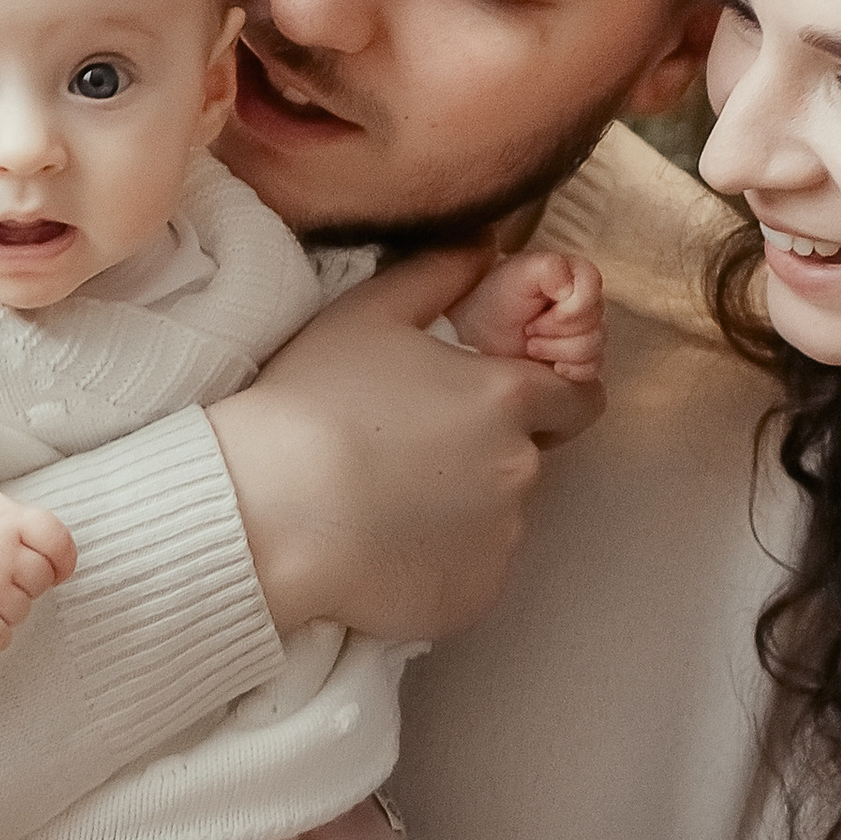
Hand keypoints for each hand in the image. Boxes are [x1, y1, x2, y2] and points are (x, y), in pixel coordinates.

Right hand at [0, 488, 76, 651]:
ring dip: (8, 610)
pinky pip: (0, 638)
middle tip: (2, 579)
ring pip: (22, 611)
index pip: (57, 540)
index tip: (55, 570)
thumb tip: (65, 565)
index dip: (64, 561)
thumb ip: (31, 529)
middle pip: (42, 580)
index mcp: (8, 516)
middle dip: (28, 585)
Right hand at [208, 245, 604, 642]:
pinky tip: (383, 547)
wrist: (265, 516)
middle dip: (487, 452)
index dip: (543, 398)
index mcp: (506, 399)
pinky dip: (442, 562)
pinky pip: (471, 572)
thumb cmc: (310, 406)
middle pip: (528, 459)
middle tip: (410, 452)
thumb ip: (439, 271)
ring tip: (385, 503)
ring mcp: (500, 541)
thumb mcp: (368, 313)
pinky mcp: (474, 597)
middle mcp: (520, 471)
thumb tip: (486, 243)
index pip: (575, 400)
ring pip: (499, 518)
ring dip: (463, 509)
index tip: (495, 405)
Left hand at [452, 248, 606, 388]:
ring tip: (531, 345)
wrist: (475, 340)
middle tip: (529, 329)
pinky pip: (592, 368)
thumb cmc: (493, 303)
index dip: (569, 307)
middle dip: (555, 330)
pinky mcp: (582, 360)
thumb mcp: (516, 274)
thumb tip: (571, 287)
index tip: (537, 312)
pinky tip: (546, 363)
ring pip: (594, 347)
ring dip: (557, 350)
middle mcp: (584, 302)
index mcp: (573, 275)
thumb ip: (549, 267)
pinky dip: (569, 369)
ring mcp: (585, 332)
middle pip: (595, 321)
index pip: (593, 287)